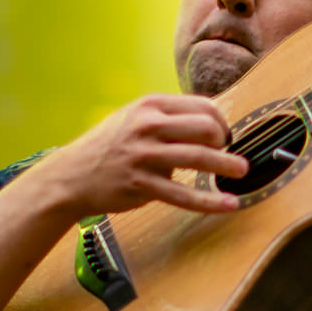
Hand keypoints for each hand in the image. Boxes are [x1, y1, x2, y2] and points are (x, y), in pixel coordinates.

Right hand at [39, 94, 245, 216]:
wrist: (71, 175)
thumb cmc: (109, 147)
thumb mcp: (134, 118)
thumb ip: (168, 119)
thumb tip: (210, 125)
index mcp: (150, 105)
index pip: (201, 106)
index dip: (221, 121)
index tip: (226, 136)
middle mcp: (147, 126)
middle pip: (204, 127)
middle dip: (224, 140)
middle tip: (229, 155)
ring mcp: (143, 155)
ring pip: (197, 157)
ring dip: (225, 165)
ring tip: (241, 171)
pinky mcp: (141, 185)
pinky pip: (183, 195)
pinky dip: (209, 202)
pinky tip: (228, 204)